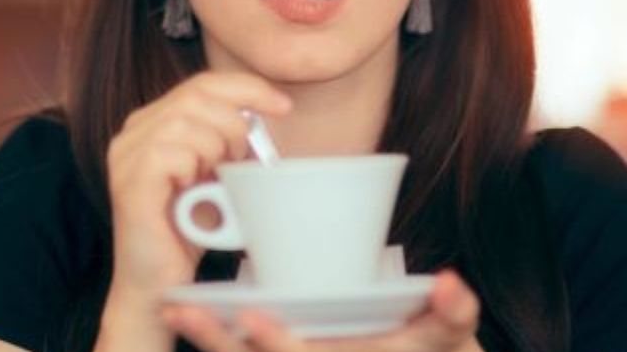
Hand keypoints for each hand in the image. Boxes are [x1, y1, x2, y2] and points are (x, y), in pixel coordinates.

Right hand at [105, 71, 292, 301]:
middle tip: (239, 161)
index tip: (282, 105)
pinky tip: (191, 191)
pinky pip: (172, 153)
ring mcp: (126, 155)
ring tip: (212, 180)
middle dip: (233, 125)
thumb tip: (264, 112)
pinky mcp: (129, 181)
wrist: (158, 285)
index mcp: (151, 122)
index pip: (202, 83)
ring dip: (215, 150)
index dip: (246, 88)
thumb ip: (227, 139)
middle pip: (196, 95)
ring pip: (186, 121)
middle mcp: (132, 132)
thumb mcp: (215, 174)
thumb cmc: (187, 231)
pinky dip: (194, 170)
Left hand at [162, 269, 481, 351]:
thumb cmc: (421, 347)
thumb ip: (453, 313)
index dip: (277, 343)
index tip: (253, 314)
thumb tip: (450, 282)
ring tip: (174, 307)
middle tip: (184, 311)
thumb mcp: (444, 336)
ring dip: (207, 340)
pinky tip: (183, 311)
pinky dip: (213, 339)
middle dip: (220, 343)